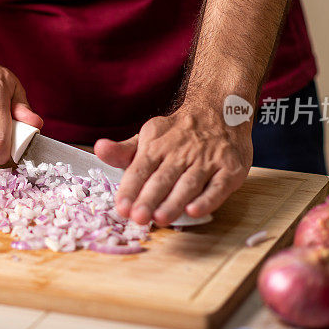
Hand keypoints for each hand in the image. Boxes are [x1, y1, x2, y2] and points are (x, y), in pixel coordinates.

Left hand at [94, 99, 251, 225]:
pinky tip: (194, 211)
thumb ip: (124, 150)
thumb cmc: (177, 133)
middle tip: (138, 217)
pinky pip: (218, 187)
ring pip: (188, 183)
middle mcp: (181, 152)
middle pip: (163, 178)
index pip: (140, 168)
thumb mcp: (148, 136)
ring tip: (160, 218)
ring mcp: (207, 160)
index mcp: (157, 145)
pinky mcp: (230, 169)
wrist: (218, 109)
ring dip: (174, 202)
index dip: (130, 188)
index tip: (121, 207)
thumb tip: (99, 149)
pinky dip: (207, 199)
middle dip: (149, 198)